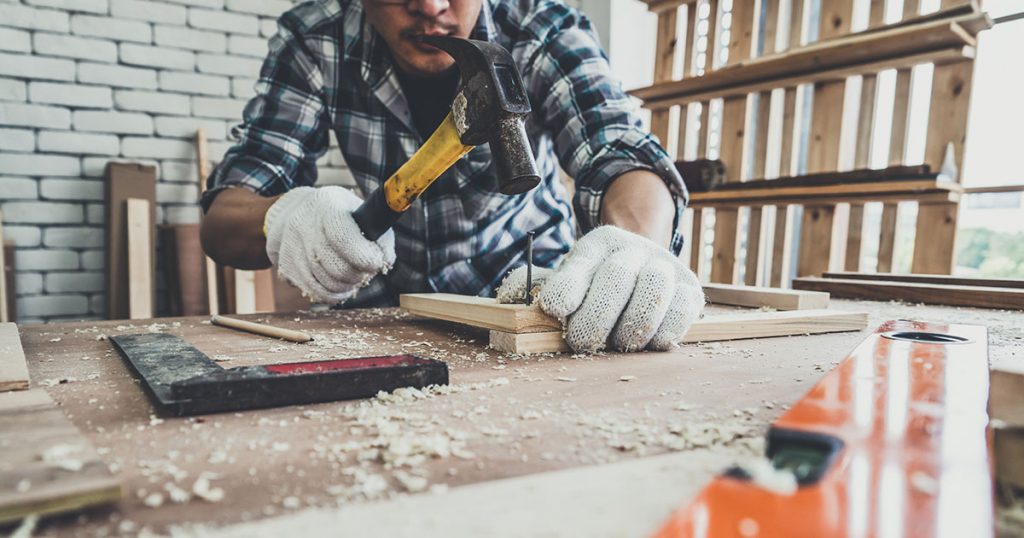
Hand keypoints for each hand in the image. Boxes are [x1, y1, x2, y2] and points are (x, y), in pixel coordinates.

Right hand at [264, 186, 395, 302]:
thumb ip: (378, 235)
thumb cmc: (340, 215)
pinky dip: (334, 294)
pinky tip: (341, 287)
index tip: (375, 264)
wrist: (298, 212)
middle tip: (364, 271)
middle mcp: (304, 224)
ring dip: (347, 286)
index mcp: (328, 205)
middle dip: (358, 275)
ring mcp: (291, 246)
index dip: (364, 257)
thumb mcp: (360, 213)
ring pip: (328, 283)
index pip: (343, 238)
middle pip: (337, 267)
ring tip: (353, 277)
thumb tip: (383, 262)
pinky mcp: (286, 265)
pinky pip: (316, 292)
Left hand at [497, 226, 703, 351]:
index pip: (580, 265)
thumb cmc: (595, 286)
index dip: (567, 288)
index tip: (556, 309)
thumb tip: (513, 294)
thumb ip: (534, 286)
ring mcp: (666, 267)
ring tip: (618, 342)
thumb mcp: (565, 278)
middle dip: (595, 318)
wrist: (644, 272)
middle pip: (616, 277)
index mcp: (598, 244)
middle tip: (583, 341)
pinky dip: (662, 333)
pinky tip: (646, 341)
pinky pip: (681, 313)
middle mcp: (634, 249)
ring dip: (630, 328)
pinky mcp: (690, 290)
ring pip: (652, 293)